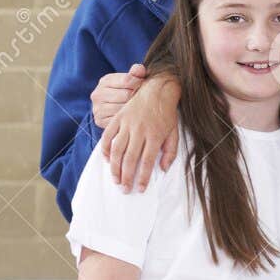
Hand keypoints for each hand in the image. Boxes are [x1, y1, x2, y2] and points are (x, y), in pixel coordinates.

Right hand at [91, 64, 145, 128]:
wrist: (111, 109)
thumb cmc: (124, 92)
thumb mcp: (128, 80)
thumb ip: (135, 73)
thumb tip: (140, 69)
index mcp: (105, 81)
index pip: (127, 80)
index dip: (139, 83)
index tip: (144, 86)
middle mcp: (98, 94)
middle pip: (127, 95)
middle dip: (137, 97)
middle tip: (143, 99)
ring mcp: (97, 108)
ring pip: (123, 109)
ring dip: (134, 109)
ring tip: (138, 108)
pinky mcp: (100, 121)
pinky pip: (119, 120)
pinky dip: (127, 119)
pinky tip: (131, 117)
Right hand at [98, 65, 178, 192]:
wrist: (158, 90)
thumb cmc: (167, 114)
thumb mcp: (174, 133)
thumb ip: (170, 152)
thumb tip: (163, 169)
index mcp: (155, 136)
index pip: (147, 162)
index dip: (142, 178)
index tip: (140, 189)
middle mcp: (140, 131)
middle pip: (130, 159)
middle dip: (126, 177)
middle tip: (125, 189)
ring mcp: (127, 124)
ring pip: (117, 150)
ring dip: (114, 167)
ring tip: (115, 179)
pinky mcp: (118, 118)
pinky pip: (108, 135)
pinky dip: (104, 148)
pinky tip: (106, 159)